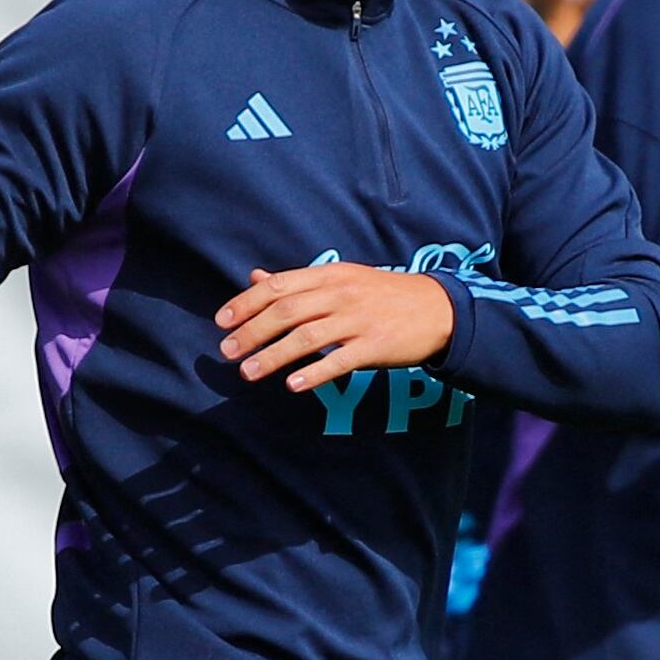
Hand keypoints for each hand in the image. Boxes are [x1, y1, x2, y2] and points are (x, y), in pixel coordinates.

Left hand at [215, 263, 454, 391]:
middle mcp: (341, 294)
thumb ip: (298, 282)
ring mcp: (359, 320)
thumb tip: (255, 278)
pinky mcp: (376, 345)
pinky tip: (293, 384)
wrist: (437, 308)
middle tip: (227, 351)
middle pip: (287, 311)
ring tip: (248, 372)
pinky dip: (315, 372)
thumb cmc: (381, 294)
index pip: (279, 285)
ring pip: (307, 337)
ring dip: (273, 355)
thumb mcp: (341, 279)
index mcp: (330, 275)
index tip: (222, 321)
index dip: (246, 302)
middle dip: (252, 331)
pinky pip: (340, 360)